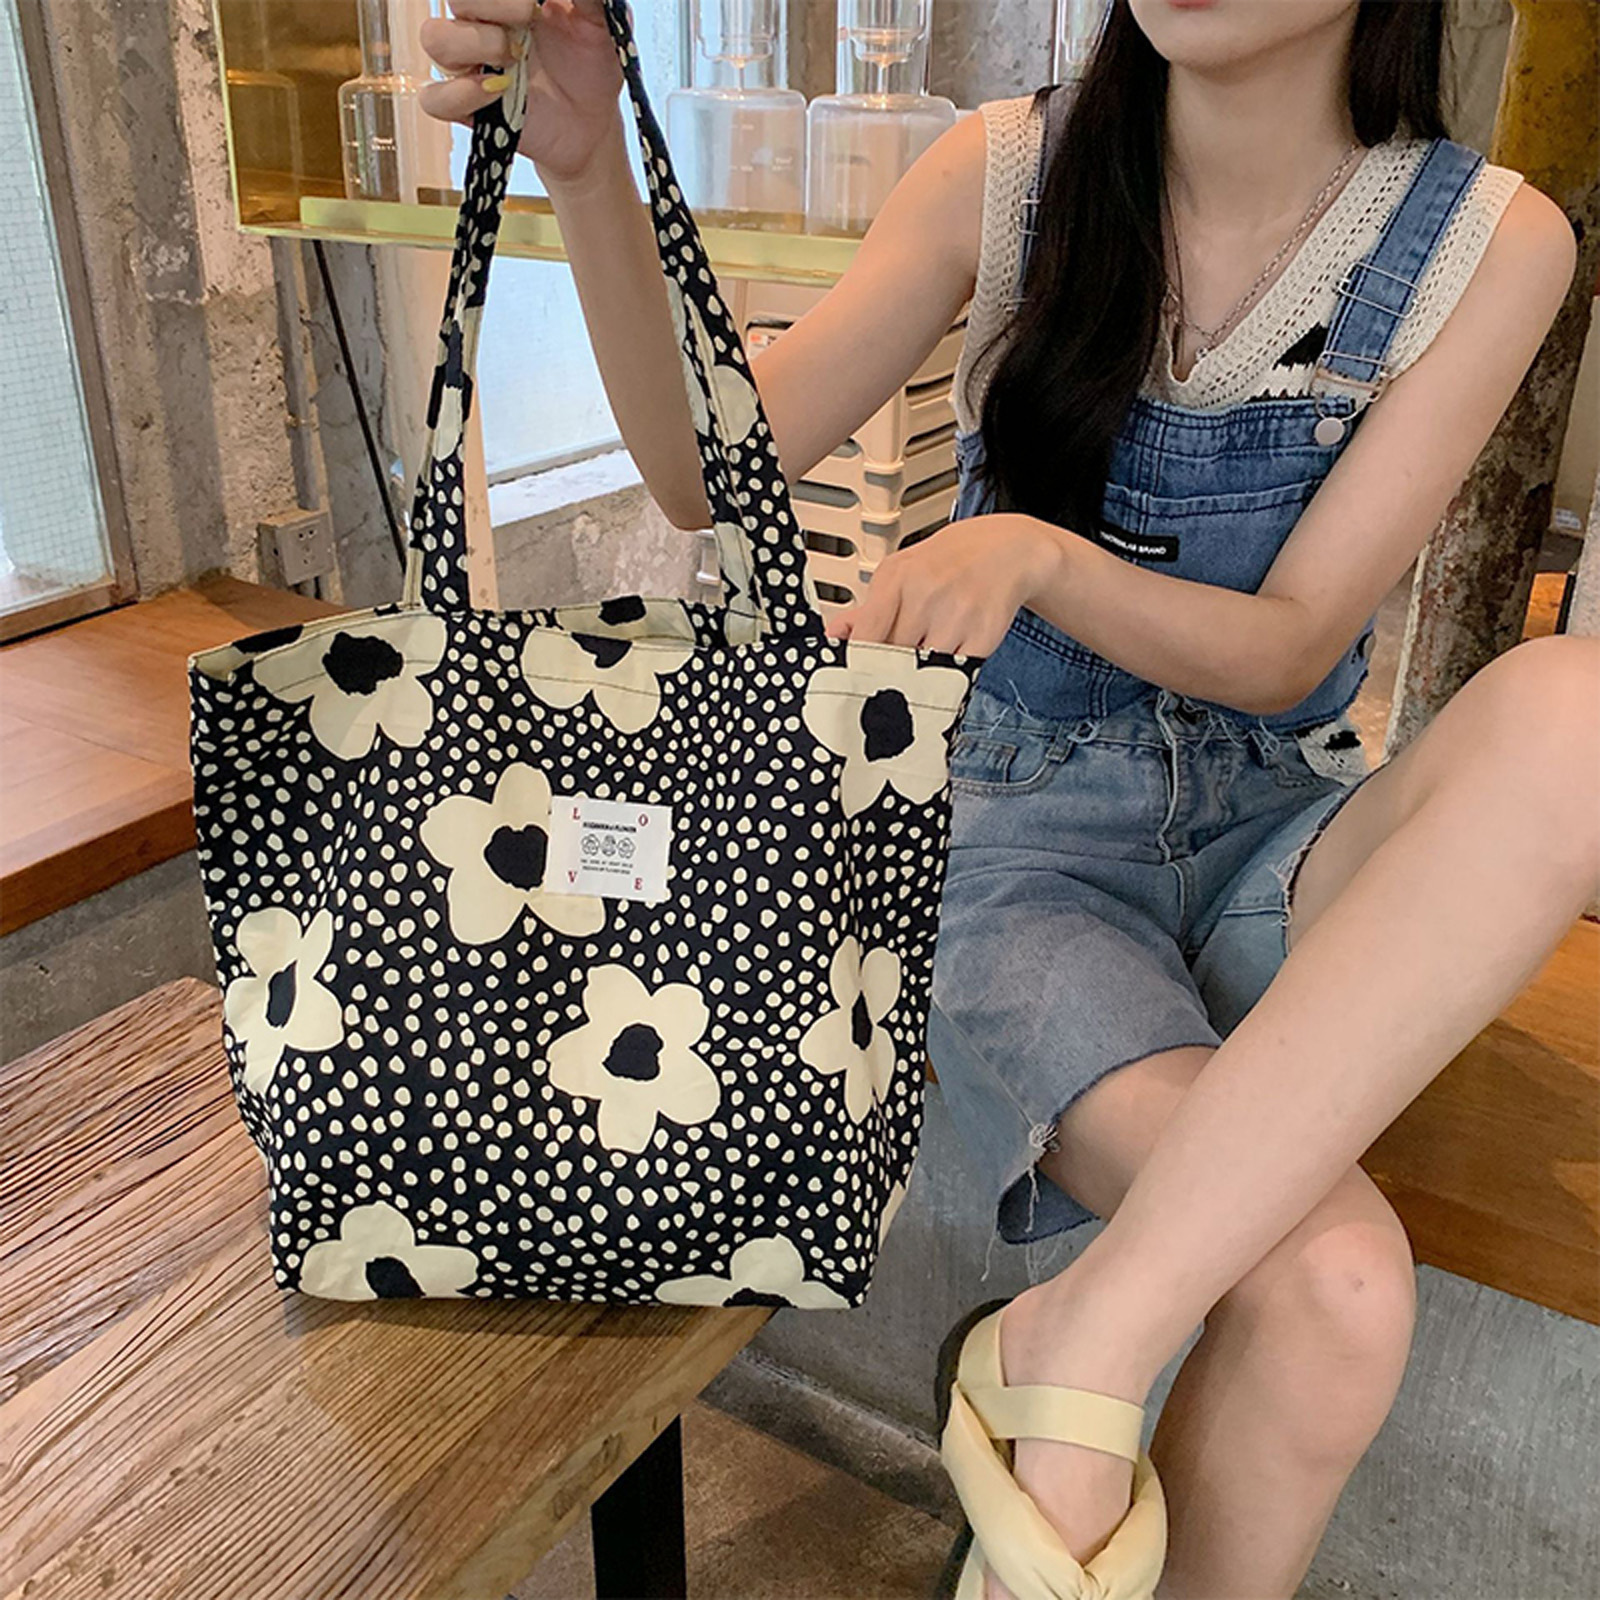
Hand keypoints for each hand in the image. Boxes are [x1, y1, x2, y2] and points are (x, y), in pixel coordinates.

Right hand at [419, 0, 623, 187]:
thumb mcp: (600, 24)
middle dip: (491, 2)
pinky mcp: (467, 108)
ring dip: (474, 42)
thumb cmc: (591, 65)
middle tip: (530, 13)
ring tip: (514, 57)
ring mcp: (469, 64)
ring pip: (434, 38)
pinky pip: (434, 98)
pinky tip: (494, 90)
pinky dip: (459, 93)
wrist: (593, 124)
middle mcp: (480, 23)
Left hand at [824, 514, 1064, 656]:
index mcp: (898, 580)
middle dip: (890, 671)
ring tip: (923, 660)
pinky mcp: (984, 637)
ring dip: (920, 674)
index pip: (867, 638)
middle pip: (893, 659)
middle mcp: (926, 596)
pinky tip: (950, 655)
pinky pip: (955, 673)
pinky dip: (949, 673)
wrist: (1004, 551)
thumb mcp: (899, 573)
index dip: (859, 665)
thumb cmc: (946, 564)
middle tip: (891, 675)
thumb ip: (867, 609)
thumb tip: (834, 635)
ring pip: (924, 671)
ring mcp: (957, 617)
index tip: (857, 679)